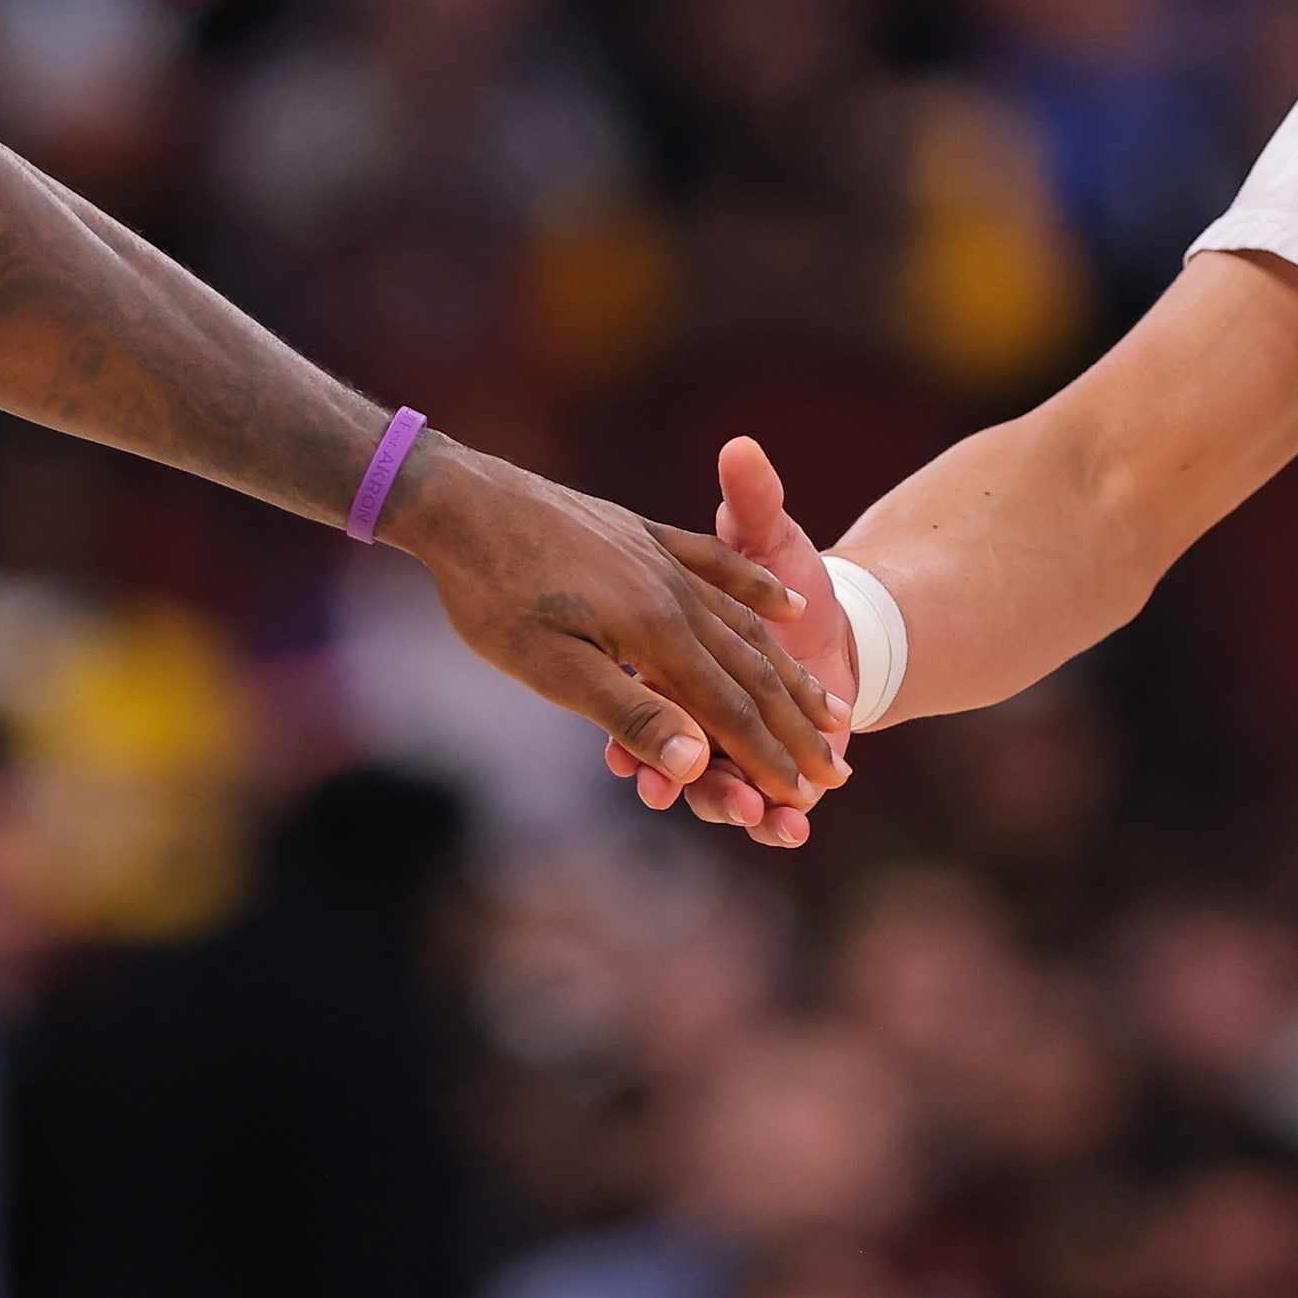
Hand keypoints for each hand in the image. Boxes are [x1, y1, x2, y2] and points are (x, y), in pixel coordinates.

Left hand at [393, 434, 847, 811]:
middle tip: (836, 769)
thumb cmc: (493, 594)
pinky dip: (759, 591)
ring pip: (744, 626)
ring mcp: (664, 560)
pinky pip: (720, 565)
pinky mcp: (644, 535)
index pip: (727, 711)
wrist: (461, 500)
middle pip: (750, 672)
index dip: (767, 758)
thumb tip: (693, 761)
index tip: (804, 797)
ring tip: (831, 703)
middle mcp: (675, 595)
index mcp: (656, 634)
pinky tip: (790, 605)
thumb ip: (627, 712)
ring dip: (790, 672)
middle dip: (796, 727)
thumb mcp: (548, 669)